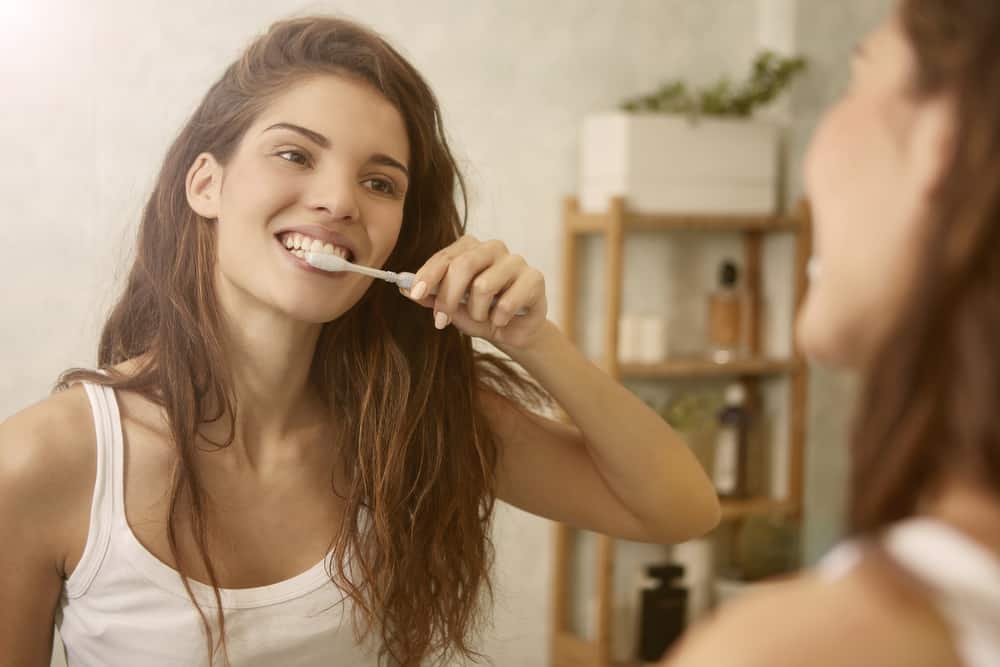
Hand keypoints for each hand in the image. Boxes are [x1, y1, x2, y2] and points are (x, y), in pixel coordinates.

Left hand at [401, 235, 547, 349]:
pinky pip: (507, 301)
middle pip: (463, 265)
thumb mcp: (451, 308)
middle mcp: (493, 248)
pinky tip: (502, 320)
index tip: (415, 294)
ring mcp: (516, 261)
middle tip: (441, 321)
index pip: (446, 256)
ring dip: (477, 312)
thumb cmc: (482, 314)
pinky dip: (498, 318)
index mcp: (471, 249)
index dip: (428, 275)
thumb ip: (430, 296)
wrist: (514, 333)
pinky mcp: (535, 278)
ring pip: (483, 285)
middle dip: (448, 298)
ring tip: (484, 318)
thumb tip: (403, 288)